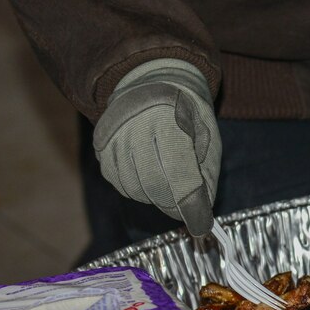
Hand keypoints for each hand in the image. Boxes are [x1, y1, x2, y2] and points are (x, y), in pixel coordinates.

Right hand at [93, 60, 220, 235]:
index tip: (201, 226)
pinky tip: (149, 175)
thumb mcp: (208, 137)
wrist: (152, 83)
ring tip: (170, 183)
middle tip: (187, 207)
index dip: (191, 206)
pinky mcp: (100, 147)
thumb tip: (202, 211)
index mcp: (169, 118)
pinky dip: (138, 188)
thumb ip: (206, 174)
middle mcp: (135, 126)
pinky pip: (119, 182)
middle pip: (154, 185)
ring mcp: (113, 136)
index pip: (180, 175)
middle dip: (174, 203)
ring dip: (156, 196)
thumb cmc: (187, 113)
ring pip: (135, 187)